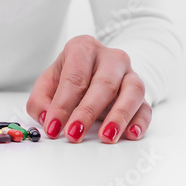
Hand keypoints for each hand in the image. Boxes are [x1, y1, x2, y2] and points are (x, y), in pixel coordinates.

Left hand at [26, 35, 151, 143]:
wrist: (93, 70)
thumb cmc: (69, 76)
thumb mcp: (47, 84)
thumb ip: (39, 101)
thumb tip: (46, 117)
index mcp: (83, 48)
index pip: (74, 78)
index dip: (62, 104)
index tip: (53, 126)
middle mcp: (110, 57)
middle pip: (103, 84)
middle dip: (87, 112)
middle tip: (74, 134)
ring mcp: (129, 74)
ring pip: (132, 91)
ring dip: (119, 116)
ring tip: (106, 136)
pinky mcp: (142, 93)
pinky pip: (145, 107)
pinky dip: (140, 121)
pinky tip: (130, 134)